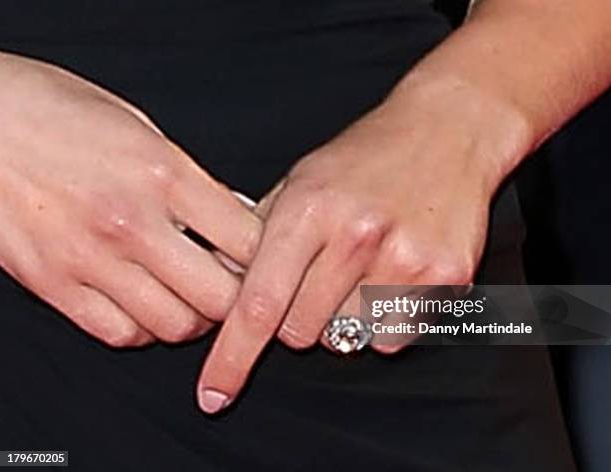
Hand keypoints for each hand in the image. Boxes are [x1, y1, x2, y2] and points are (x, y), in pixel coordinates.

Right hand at [0, 52, 260, 346]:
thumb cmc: (56, 111)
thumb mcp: (140, 126)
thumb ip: (192, 179)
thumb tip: (235, 216)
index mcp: (162, 173)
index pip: (247, 241)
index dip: (266, 257)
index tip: (261, 258)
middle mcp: (131, 222)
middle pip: (220, 298)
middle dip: (238, 299)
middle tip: (231, 286)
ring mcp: (90, 259)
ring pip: (173, 326)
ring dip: (194, 319)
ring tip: (190, 297)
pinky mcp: (53, 284)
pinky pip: (119, 333)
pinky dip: (144, 329)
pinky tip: (145, 306)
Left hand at [196, 78, 529, 412]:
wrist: (446, 130)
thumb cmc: (366, 158)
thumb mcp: (299, 181)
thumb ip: (257, 237)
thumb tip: (222, 289)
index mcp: (309, 209)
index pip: (259, 303)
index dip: (232, 356)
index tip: (214, 394)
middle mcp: (356, 235)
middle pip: (300, 333)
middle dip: (297, 317)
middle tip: (319, 276)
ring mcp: (405, 258)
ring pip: (346, 340)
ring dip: (342, 318)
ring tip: (362, 268)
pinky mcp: (445, 277)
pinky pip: (392, 338)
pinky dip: (383, 321)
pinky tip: (391, 277)